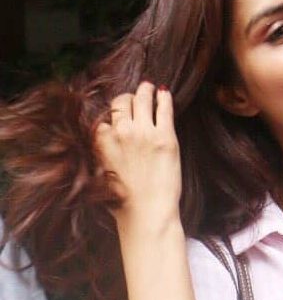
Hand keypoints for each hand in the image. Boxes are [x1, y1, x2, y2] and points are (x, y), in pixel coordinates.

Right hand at [94, 81, 181, 227]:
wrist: (146, 213)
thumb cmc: (122, 200)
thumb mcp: (99, 172)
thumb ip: (102, 150)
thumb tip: (105, 136)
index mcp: (99, 141)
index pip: (105, 115)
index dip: (114, 113)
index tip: (120, 112)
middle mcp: (119, 132)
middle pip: (122, 102)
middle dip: (129, 97)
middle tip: (138, 93)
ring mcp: (143, 133)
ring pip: (143, 100)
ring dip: (147, 90)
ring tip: (151, 86)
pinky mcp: (165, 138)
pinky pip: (164, 109)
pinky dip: (164, 99)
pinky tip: (165, 94)